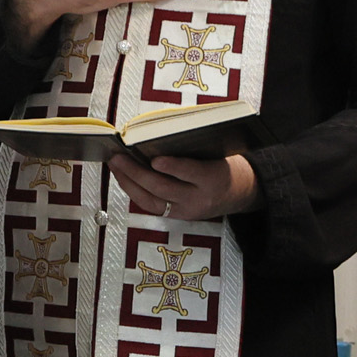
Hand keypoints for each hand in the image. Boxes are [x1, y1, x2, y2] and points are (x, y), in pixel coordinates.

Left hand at [108, 150, 255, 222]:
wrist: (240, 193)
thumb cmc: (224, 167)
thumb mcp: (216, 154)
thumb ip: (190, 150)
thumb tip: (156, 140)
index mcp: (213, 178)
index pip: (191, 172)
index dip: (172, 167)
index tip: (155, 159)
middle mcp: (199, 198)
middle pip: (164, 188)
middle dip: (137, 173)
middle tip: (119, 158)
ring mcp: (186, 210)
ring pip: (152, 201)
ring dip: (129, 183)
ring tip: (116, 165)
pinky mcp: (177, 216)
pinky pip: (151, 206)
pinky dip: (135, 191)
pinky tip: (124, 178)